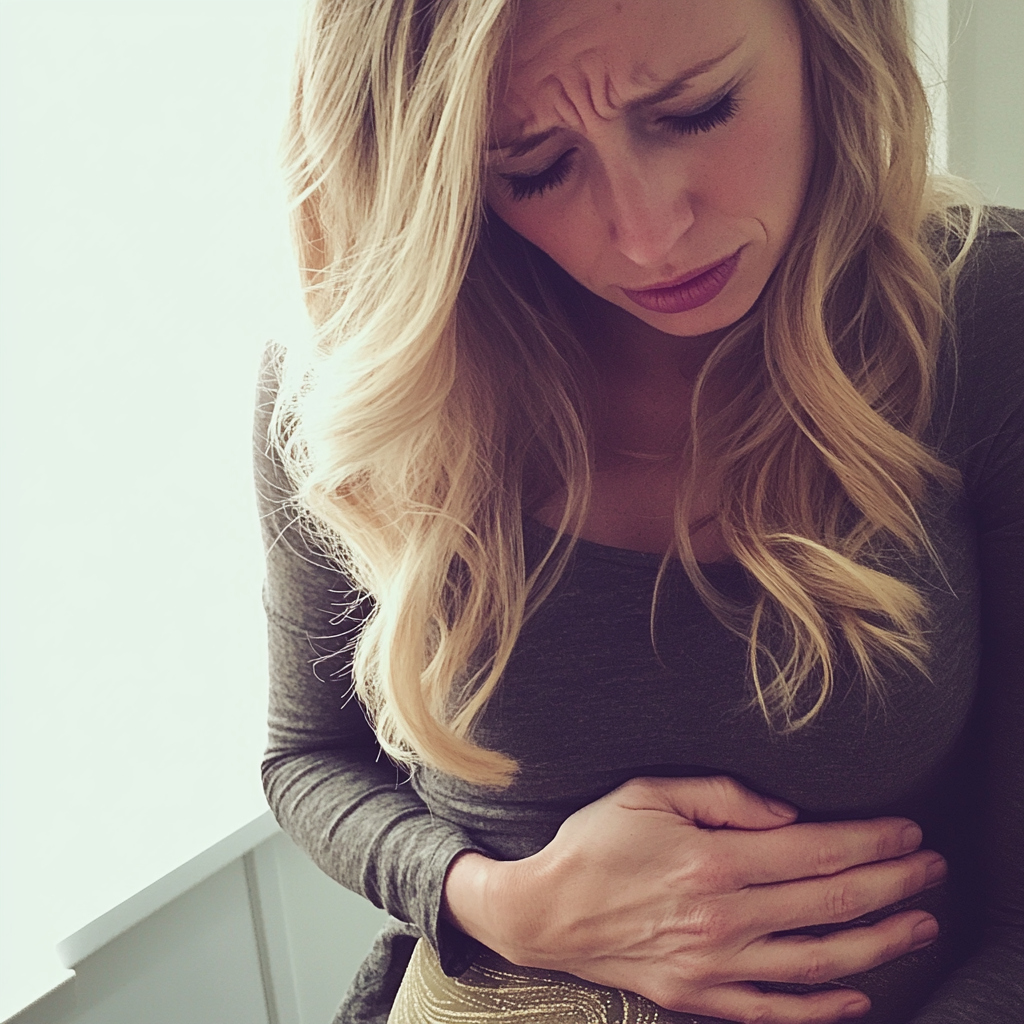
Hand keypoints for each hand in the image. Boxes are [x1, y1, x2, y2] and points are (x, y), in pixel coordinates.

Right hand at [443, 776, 945, 1023]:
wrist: (543, 912)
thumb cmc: (595, 843)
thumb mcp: (649, 793)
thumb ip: (723, 796)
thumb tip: (788, 815)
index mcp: (713, 860)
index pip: (816, 851)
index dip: (871, 842)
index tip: (907, 831)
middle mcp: (724, 917)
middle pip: (830, 903)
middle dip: (891, 884)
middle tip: (931, 870)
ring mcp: (715, 965)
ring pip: (819, 961)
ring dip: (879, 944)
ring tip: (918, 925)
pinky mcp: (700, 998)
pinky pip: (777, 1010)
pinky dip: (824, 1007)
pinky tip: (859, 994)